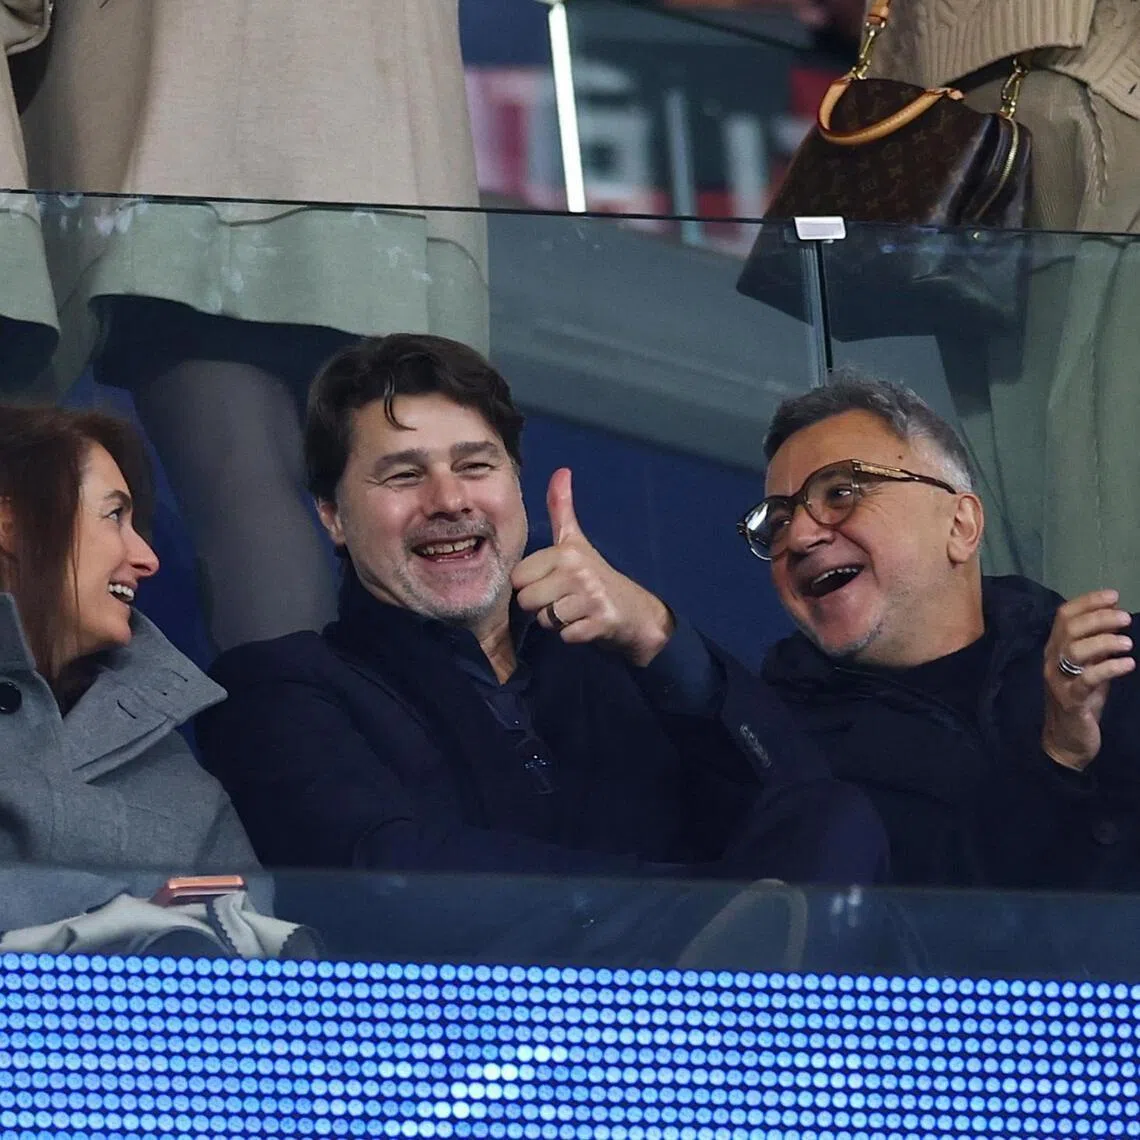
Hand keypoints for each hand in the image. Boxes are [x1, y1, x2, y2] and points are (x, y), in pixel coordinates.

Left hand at [511, 468, 674, 665]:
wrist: (636, 611)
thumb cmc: (598, 575)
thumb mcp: (576, 540)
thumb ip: (562, 508)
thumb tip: (561, 471)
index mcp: (566, 551)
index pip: (519, 577)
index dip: (531, 585)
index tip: (553, 582)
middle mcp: (578, 571)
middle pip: (527, 600)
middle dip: (542, 606)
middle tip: (564, 600)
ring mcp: (591, 598)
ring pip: (545, 620)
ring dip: (557, 623)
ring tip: (576, 612)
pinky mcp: (600, 622)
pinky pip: (565, 636)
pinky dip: (573, 636)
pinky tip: (587, 625)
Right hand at [1041, 589, 1134, 769]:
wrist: (1067, 739)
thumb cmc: (1081, 700)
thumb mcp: (1090, 667)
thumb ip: (1098, 644)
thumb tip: (1115, 615)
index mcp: (1055, 649)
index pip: (1064, 616)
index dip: (1088, 601)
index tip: (1114, 596)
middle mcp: (1052, 660)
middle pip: (1070, 629)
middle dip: (1099, 618)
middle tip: (1126, 618)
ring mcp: (1059, 680)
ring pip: (1075, 650)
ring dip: (1104, 642)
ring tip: (1128, 644)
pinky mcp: (1071, 700)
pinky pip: (1088, 680)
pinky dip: (1109, 668)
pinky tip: (1128, 664)